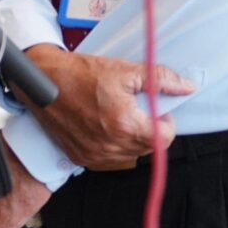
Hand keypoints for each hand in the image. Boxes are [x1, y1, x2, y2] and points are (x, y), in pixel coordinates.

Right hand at [21, 45, 191, 170]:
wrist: (41, 81)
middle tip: (135, 109)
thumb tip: (186, 86)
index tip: (156, 110)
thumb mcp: (124, 71)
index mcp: (125, 125)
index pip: (164, 138)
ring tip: (116, 115)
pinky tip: (100, 124)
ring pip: (128, 153)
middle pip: (148, 147)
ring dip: (130, 137)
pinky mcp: (79, 156)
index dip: (165, 122)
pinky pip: (107, 157)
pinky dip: (110, 144)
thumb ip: (160, 79)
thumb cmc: (78, 74)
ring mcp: (93, 154)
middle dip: (148, 129)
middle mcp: (109, 145)